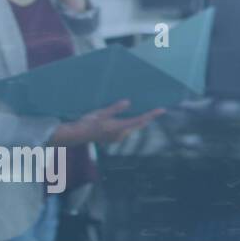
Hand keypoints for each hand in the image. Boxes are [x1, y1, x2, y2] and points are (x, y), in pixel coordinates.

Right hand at [49, 100, 163, 146]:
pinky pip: (127, 130)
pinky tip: (131, 118)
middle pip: (139, 124)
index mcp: (119, 128)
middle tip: (158, 110)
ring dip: (140, 121)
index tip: (162, 110)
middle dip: (148, 117)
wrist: (77, 135)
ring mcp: (118, 137)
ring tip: (148, 112)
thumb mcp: (101, 113)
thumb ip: (115, 108)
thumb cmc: (88, 122)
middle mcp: (121, 134)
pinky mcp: (114, 138)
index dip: (151, 114)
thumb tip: (128, 102)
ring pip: (133, 128)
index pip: (139, 120)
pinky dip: (131, 124)